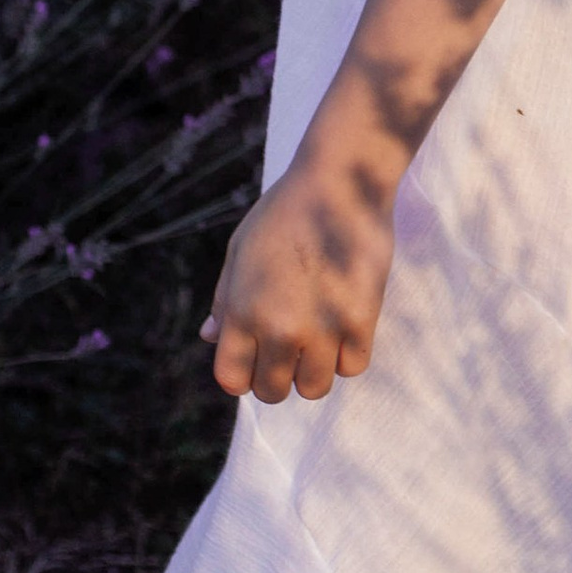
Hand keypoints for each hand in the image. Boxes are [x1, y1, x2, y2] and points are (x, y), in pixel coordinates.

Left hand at [204, 139, 393, 402]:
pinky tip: (345, 326)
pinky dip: (348, 354)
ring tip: (321, 337)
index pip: (232, 381)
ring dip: (315, 368)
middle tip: (293, 347)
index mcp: (242, 312)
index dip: (245, 374)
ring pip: (314, 387)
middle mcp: (278, 328)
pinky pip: (352, 366)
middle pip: (272, 391)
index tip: (259, 358)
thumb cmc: (285, 212)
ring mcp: (321, 328)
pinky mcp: (360, 320)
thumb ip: (225, 299)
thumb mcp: (240, 250)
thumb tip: (210, 337)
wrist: (340, 181)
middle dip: (279, 376)